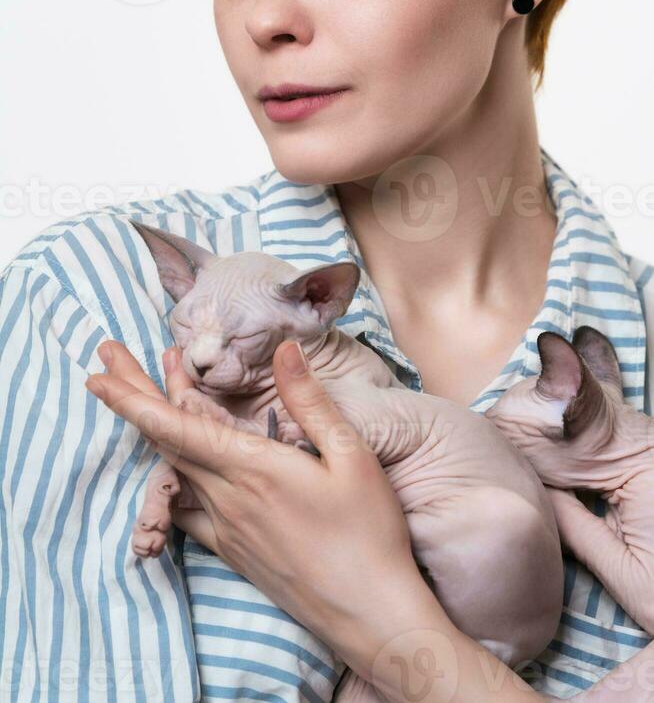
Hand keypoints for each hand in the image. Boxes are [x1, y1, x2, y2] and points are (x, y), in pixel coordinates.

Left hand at [85, 338, 422, 663]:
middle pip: (164, 442)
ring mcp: (226, 529)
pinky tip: (173, 466)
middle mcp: (228, 499)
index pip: (178, 428)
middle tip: (101, 369)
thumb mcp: (351, 456)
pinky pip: (187, 508)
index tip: (98, 377)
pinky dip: (173, 476)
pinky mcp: (232, 551)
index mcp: (254, 469)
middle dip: (132, 400)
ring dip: (153, 432)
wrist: (369, 613)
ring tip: (139, 400)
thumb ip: (310, 401)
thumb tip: (286, 349)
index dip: (134, 400)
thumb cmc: (368, 532)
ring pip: (174, 471)